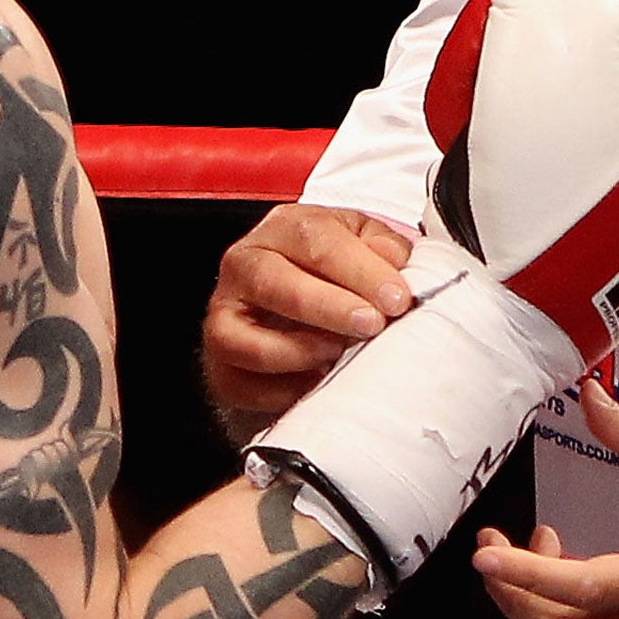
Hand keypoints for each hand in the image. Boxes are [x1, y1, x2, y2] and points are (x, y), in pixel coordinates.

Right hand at [202, 204, 413, 424]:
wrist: (295, 304)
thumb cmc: (331, 269)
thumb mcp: (363, 243)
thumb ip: (384, 248)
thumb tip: (397, 265)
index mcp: (285, 227)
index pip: (317, 240)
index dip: (360, 270)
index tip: (396, 298)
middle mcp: (245, 264)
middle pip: (274, 282)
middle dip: (329, 307)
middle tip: (372, 325)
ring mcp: (224, 315)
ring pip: (245, 339)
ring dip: (299, 352)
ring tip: (340, 355)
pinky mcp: (221, 363)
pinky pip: (242, 383)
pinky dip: (281, 390)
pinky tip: (316, 382)